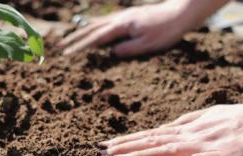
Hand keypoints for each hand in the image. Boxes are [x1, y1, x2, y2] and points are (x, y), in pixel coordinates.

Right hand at [58, 1, 207, 56]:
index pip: (97, 38)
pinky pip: (107, 21)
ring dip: (83, 31)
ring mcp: (125, 16)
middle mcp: (121, 18)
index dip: (81, 46)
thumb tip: (111, 53)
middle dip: (76, 38)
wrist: (181, 13)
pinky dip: (96, 25)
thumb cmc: (166, 31)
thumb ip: (128, 49)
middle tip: (61, 47)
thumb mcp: (148, 45)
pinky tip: (94, 28)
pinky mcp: (130, 16)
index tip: (68, 54)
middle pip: (93, 29)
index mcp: (123, 26)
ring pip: (98, 23)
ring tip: (71, 38)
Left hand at [99, 76, 242, 155]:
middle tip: (100, 152)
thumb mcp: (209, 117)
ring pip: (167, 150)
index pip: (152, 135)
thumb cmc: (242, 118)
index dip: (129, 140)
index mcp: (187, 129)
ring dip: (141, 155)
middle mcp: (190, 136)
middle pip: (152, 141)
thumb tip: (167, 127)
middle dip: (126, 147)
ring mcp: (204, 146)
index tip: (107, 145)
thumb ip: (188, 122)